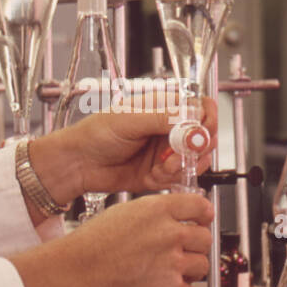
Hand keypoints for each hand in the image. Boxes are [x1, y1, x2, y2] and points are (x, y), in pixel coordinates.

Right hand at [8, 192, 213, 286]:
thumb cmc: (92, 245)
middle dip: (196, 246)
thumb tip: (171, 217)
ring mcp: (172, 261)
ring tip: (172, 271)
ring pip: (202, 265)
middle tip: (184, 251)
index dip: (204, 215)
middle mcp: (169, 233)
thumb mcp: (124, 212)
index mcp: (158, 209)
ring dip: (191, 270)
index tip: (203, 220)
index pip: (201, 206)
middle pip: (205, 238)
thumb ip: (154, 214)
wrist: (78, 273)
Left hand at [34, 96, 218, 199]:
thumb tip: (194, 125)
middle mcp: (170, 128)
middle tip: (175, 152)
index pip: (203, 108)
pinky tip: (153, 175)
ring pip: (197, 160)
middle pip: (205, 137)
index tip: (196, 134)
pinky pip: (181, 178)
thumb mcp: (132, 118)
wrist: (79, 163)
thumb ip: (166, 119)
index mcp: (165, 106)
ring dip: (182, 166)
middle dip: (195, 148)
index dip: (206, 122)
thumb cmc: (96, 133)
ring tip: (161, 165)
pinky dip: (170, 179)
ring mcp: (167, 151)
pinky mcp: (162, 173)